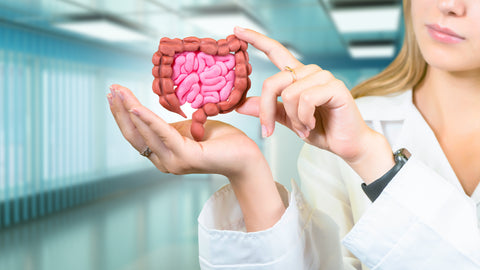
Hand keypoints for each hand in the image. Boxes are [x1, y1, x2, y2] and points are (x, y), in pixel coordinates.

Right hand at [108, 84, 284, 230]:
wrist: (245, 156)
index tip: (114, 94)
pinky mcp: (187, 157)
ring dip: (129, 110)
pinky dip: (149, 119)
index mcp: (164, 155)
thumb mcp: (190, 130)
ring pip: (145, 133)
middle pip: (134, 134)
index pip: (137, 134)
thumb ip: (171, 128)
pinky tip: (137, 107)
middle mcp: (165, 162)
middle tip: (110, 89)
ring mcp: (174, 162)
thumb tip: (155, 115)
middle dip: (120, 110)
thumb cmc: (221, 141)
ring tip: (119, 92)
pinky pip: (164, 133)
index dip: (123, 114)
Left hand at [234, 27, 393, 182]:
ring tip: (304, 128)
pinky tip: (312, 125)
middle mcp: (310, 72)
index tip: (237, 30)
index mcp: (297, 76)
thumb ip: (268, 110)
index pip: (275, 51)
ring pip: (289, 94)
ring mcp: (323, 77)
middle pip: (272, 83)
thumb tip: (240, 104)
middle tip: (270, 131)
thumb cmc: (321, 130)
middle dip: (266, 111)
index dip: (256, 39)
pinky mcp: (335, 87)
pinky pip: (305, 100)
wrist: (346, 144)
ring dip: (293, 119)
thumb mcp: (288, 120)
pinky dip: (304, 118)